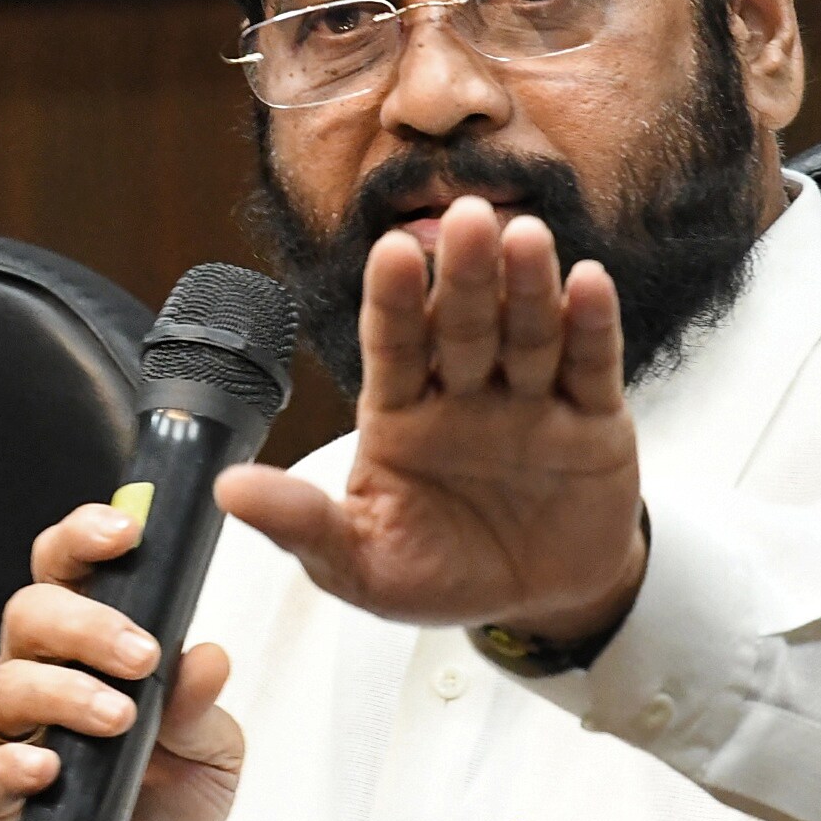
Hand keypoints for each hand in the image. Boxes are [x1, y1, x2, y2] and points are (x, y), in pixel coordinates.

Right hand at [0, 504, 245, 820]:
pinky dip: (17, 762)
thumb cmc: (168, 809)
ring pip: (8, 685)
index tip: (127, 530)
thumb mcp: (211, 753)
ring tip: (119, 720)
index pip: (70, 572)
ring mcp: (12, 739)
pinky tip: (52, 768)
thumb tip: (205, 657)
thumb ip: (201, 704)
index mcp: (89, 650)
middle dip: (83, 622)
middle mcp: (42, 680)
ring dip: (64, 691)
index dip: (86, 538)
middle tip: (139, 654)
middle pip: (29, 613)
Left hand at [218, 198, 645, 641]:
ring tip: (524, 236)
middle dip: (463, 276)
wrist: (536, 603)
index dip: (392, 302)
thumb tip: (227, 490)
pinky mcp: (592, 420)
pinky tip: (587, 282)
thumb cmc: (439, 574)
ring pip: (525, 333)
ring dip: (526, 285)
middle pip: (461, 326)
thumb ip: (301, 523)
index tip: (389, 254)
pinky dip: (590, 324)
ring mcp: (529, 401)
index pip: (391, 347)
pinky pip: (590, 366)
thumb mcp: (359, 563)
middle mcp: (463, 394)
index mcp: (400, 415)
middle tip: (462, 218)